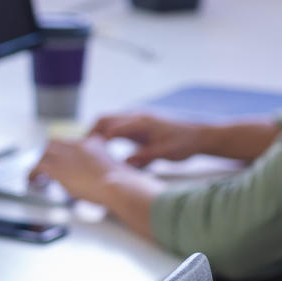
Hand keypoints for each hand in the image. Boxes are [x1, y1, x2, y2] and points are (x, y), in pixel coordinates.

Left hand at [33, 135, 127, 203]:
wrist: (119, 186)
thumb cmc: (123, 183)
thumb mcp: (117, 167)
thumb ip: (104, 166)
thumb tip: (100, 175)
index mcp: (91, 143)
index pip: (69, 142)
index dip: (61, 151)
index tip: (59, 161)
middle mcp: (77, 146)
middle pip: (53, 143)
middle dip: (47, 155)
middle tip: (44, 168)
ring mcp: (67, 156)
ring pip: (43, 153)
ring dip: (38, 165)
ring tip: (36, 177)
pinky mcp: (58, 169)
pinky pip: (37, 166)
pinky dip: (32, 173)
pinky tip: (32, 181)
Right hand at [89, 111, 204, 167]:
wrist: (199, 135)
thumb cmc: (184, 143)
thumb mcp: (164, 153)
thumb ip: (144, 157)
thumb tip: (124, 164)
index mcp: (141, 122)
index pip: (111, 128)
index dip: (96, 140)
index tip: (86, 153)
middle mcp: (136, 116)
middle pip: (104, 120)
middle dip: (91, 134)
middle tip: (82, 151)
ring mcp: (137, 118)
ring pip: (109, 121)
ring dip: (97, 133)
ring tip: (88, 151)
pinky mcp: (138, 124)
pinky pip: (116, 125)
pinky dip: (106, 134)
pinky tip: (104, 148)